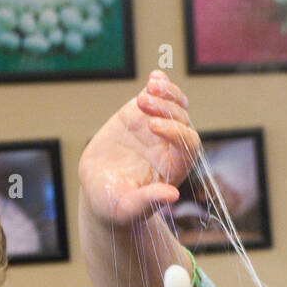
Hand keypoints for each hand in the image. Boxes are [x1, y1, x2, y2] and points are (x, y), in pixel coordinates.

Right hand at [78, 70, 199, 227]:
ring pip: (174, 104)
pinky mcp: (141, 115)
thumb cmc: (114, 206)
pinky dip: (159, 84)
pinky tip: (154, 78)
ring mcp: (157, 128)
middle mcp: (170, 146)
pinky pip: (157, 95)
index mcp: (173, 168)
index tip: (153, 127)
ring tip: (149, 88)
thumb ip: (148, 201)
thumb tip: (173, 195)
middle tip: (143, 103)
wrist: (98, 190)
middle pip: (182, 120)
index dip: (176, 132)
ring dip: (166, 93)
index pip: (188, 145)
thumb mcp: (127, 208)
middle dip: (167, 109)